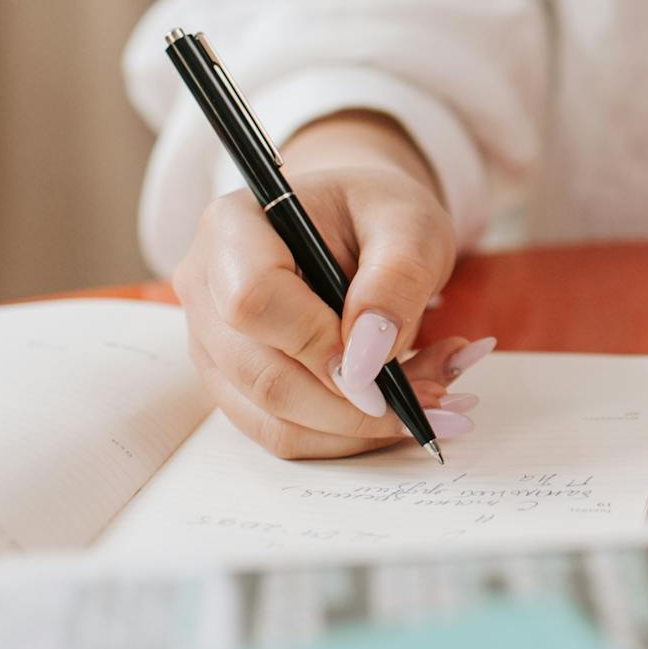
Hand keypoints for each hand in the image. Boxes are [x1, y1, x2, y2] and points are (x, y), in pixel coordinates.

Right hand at [171, 162, 487, 457]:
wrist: (358, 226)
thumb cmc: (378, 214)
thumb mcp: (409, 224)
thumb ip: (396, 278)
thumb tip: (366, 361)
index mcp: (233, 227)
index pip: (252, 301)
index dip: (316, 344)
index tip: (382, 364)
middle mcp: (207, 289)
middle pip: (262, 376)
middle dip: (356, 403)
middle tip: (440, 394)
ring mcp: (214, 346)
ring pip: (276, 420)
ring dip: (362, 426)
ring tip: (434, 395)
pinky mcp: (237, 387)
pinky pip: (287, 434)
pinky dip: (352, 434)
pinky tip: (404, 406)